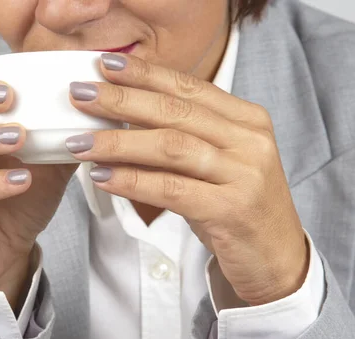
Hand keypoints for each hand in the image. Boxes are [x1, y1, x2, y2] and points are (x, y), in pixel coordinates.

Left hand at [66, 53, 308, 304]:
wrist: (275, 257)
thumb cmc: (237, 205)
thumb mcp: (219, 161)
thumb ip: (185, 136)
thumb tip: (122, 116)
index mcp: (247, 119)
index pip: (188, 87)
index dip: (144, 74)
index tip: (104, 64)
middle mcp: (249, 141)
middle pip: (175, 113)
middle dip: (122, 101)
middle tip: (81, 94)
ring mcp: (244, 175)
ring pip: (170, 148)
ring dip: (118, 143)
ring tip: (79, 142)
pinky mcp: (230, 210)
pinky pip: (170, 189)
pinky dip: (132, 181)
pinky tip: (102, 176)